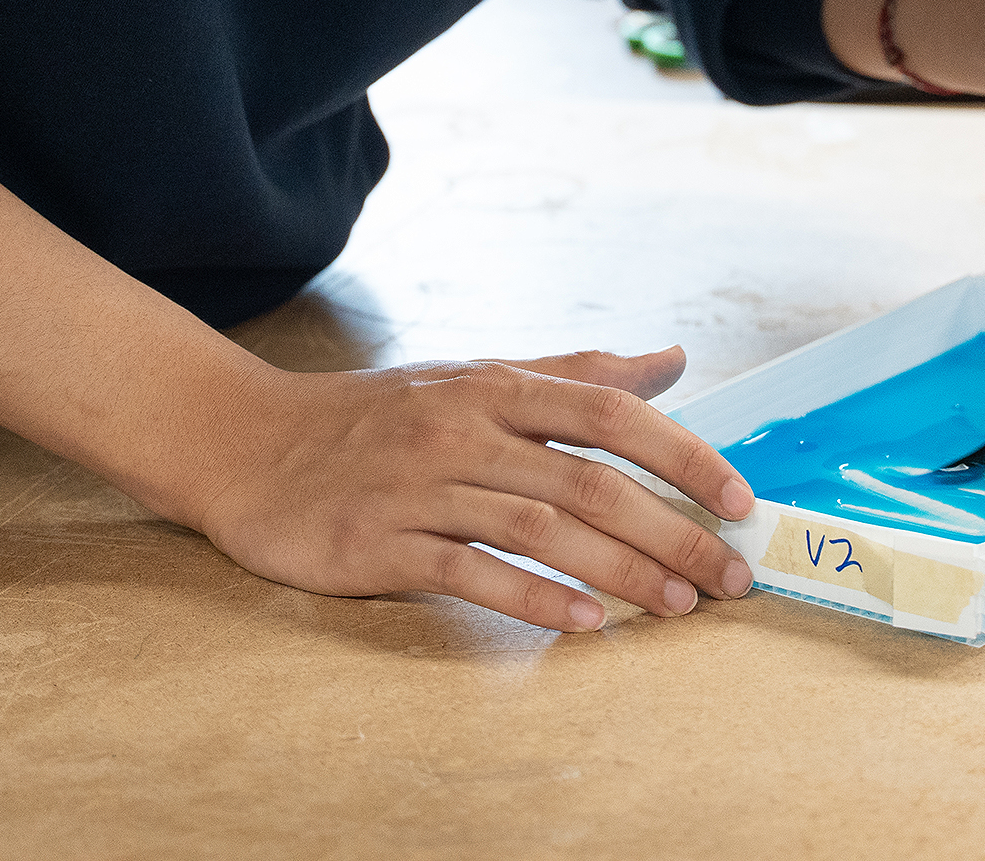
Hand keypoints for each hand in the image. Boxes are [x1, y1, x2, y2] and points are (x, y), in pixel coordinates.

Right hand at [184, 345, 756, 633]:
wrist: (246, 445)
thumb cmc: (374, 416)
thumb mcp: (473, 377)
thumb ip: (573, 374)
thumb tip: (669, 361)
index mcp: (493, 386)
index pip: (609, 413)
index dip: (682, 454)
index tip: (738, 500)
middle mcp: (462, 428)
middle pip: (588, 482)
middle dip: (672, 531)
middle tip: (730, 575)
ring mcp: (419, 485)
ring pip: (539, 529)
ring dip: (620, 573)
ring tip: (678, 605)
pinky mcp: (378, 541)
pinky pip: (467, 572)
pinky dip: (531, 598)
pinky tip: (582, 623)